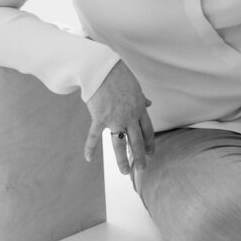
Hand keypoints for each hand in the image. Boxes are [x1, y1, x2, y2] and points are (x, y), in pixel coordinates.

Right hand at [84, 60, 154, 174]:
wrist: (103, 69)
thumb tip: (149, 103)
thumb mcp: (135, 87)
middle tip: (143, 168)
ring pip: (120, 144)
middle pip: (137, 141)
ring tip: (125, 172)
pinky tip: (89, 158)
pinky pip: (95, 137)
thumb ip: (141, 99)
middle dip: (140, 157)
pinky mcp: (100, 118)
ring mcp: (115, 119)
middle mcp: (129, 117)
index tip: (151, 153)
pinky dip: (90, 148)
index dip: (149, 144)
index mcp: (139, 109)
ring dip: (122, 159)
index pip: (147, 131)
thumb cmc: (119, 76)